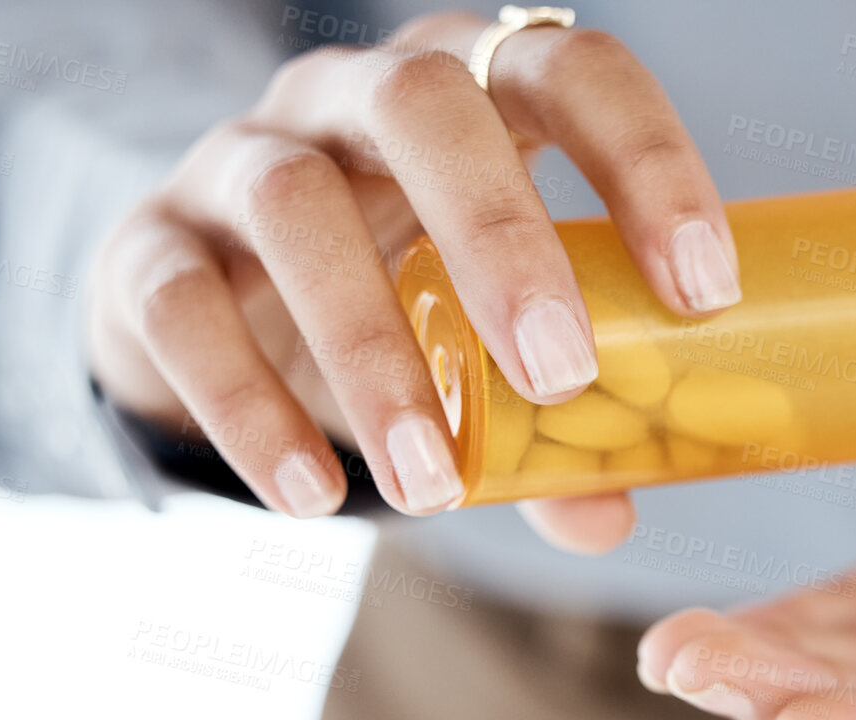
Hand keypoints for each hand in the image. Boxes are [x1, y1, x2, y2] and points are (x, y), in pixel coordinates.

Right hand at [85, 12, 738, 549]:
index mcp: (472, 100)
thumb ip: (549, 425)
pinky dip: (249, 407)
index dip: (646, 160)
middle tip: (561, 372)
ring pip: (295, 206)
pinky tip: (313, 497)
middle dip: (500, 234)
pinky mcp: (150, 247)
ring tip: (435, 486)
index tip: (705, 290)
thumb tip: (611, 511)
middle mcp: (353, 100)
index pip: (570, 72)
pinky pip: (183, 307)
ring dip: (372, 351)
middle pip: (424, 102)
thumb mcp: (481, 352)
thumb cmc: (394, 311)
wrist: (215, 318)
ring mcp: (239, 160)